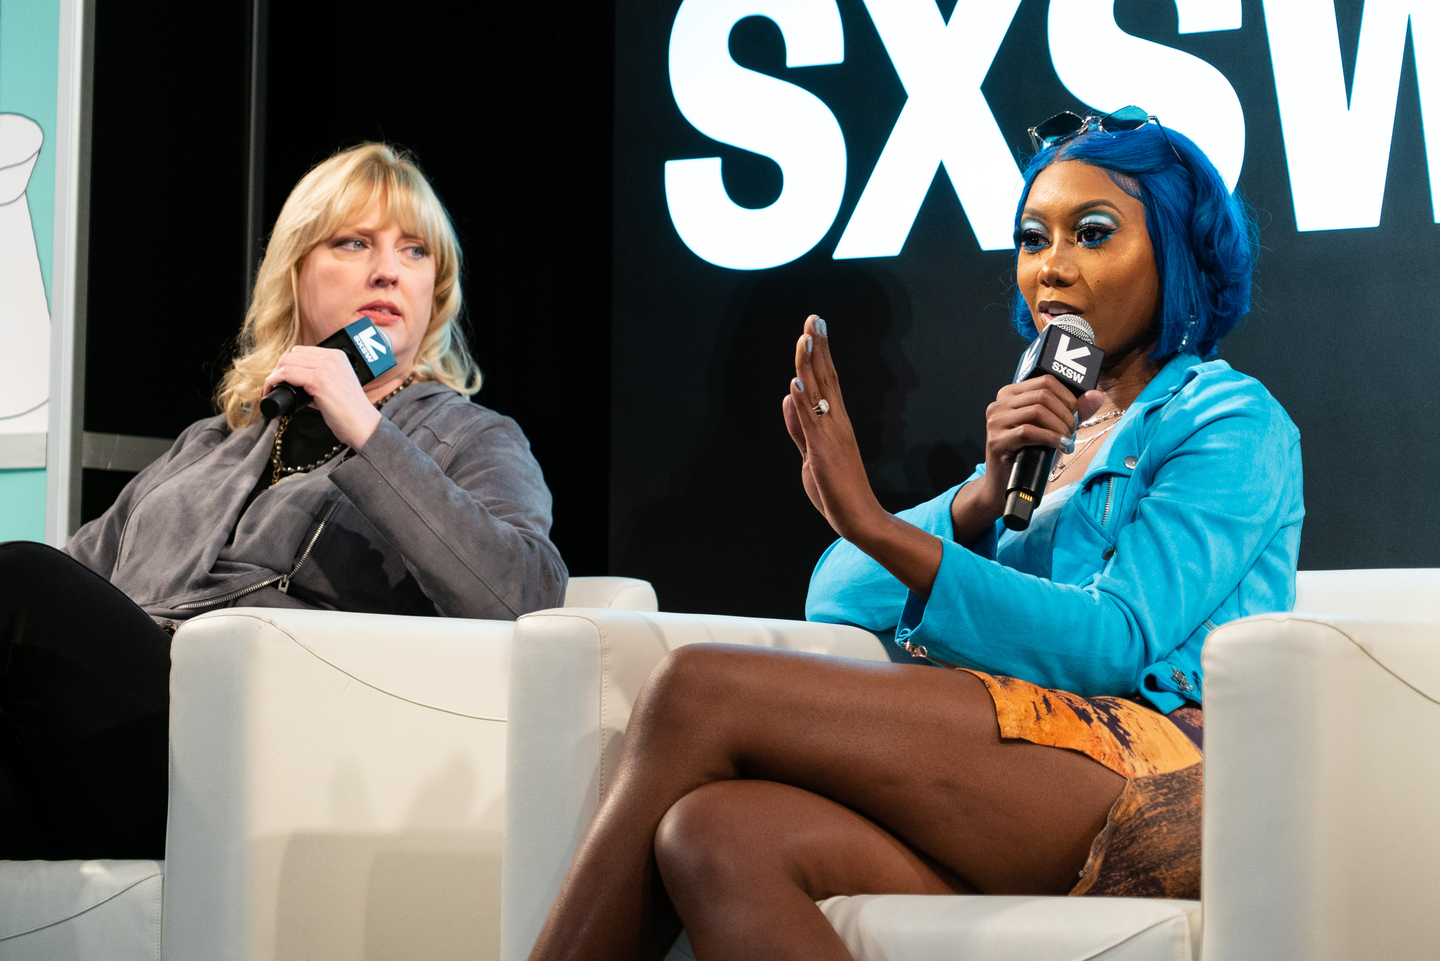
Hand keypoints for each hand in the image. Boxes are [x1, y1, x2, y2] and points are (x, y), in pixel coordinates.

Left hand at [262, 346, 382, 448]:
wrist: (363, 425)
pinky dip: (274, 381)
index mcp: (337, 356)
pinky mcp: (319, 380)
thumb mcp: (337, 386)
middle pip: (291, 354)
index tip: (281, 380)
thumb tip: (296, 382)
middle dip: (279, 370)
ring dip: (274, 376)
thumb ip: (319, 379)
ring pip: (286, 362)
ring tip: (272, 389)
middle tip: (276, 386)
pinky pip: (286, 374)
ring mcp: (326, 367)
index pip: (301, 351)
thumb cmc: (349, 412)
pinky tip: (271, 391)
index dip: (287, 365)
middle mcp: (332, 357)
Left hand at [782, 316, 885, 540]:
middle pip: (826, 377)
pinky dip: (803, 402)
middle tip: (814, 318)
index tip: (815, 328)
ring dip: (810, 365)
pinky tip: (795, 383)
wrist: (858, 516)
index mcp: (834, 421)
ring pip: (819, 394)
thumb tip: (788, 396)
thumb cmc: (837, 488)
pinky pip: (811, 423)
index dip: (819, 353)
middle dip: (818, 347)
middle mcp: (836, 422)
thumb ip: (799, 426)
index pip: (826, 380)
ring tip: (806, 337)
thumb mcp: (810, 453)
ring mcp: (831, 435)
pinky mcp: (823, 452)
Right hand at [950, 375, 1104, 539]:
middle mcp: (999, 404)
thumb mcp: (1054, 429)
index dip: (1067, 397)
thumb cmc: (1030, 455)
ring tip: (1066, 441)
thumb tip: (1096, 395)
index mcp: (1010, 394)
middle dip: (1065, 414)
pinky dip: (1050, 438)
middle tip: (1071, 432)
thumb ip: (1075, 411)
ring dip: (1059, 427)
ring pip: (1037, 411)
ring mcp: (995, 422)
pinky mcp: (996, 441)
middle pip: (1043, 395)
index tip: (1076, 415)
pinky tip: (1059, 446)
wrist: (1006, 486)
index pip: (1045, 381)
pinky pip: (1029, 432)